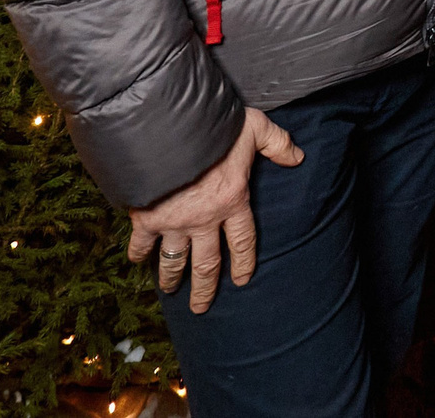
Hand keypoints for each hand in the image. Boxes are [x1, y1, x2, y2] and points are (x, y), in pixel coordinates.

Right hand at [125, 107, 303, 312]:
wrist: (168, 128)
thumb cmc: (215, 127)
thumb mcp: (255, 128)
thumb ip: (277, 143)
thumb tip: (298, 156)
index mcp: (232, 201)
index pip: (243, 240)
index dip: (244, 261)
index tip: (242, 280)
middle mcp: (204, 220)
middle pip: (207, 263)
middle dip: (205, 288)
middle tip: (201, 307)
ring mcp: (174, 222)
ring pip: (174, 260)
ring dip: (171, 277)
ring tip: (170, 291)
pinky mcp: (147, 218)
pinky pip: (142, 243)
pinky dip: (138, 253)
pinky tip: (136, 261)